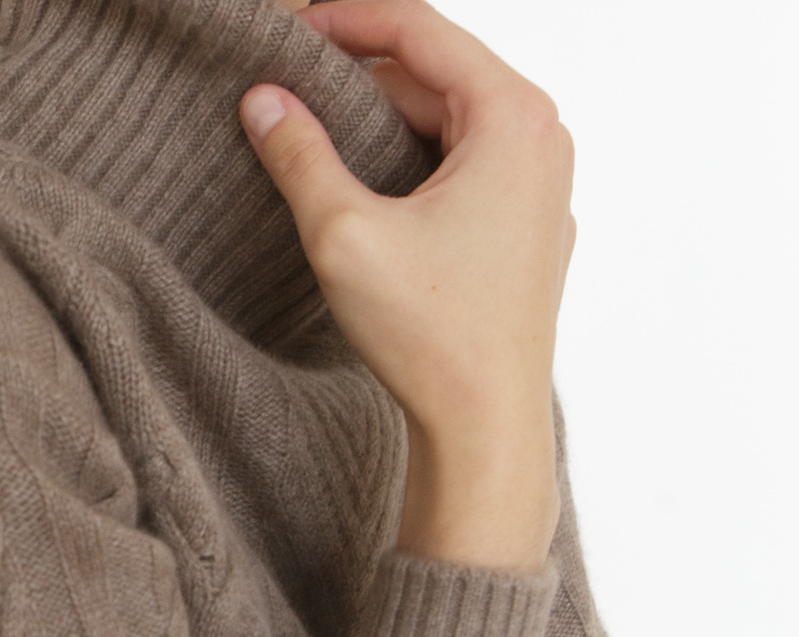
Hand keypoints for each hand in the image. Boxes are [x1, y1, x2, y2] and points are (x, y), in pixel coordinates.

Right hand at [241, 0, 577, 572]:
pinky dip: (413, 166)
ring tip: (314, 135)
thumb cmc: (431, 336)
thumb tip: (261, 99)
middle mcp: (542, 139)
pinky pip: (465, 171)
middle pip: (436, 74)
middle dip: (359, 75)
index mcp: (513, 117)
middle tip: (288, 82)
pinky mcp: (528, 232)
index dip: (345, 18)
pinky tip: (363, 191)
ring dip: (382, 124)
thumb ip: (299, 155)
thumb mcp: (344, 233)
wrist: (485, 426)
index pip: (420, 28)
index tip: (286, 25)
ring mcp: (542, 189)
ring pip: (448, 126)